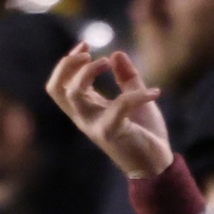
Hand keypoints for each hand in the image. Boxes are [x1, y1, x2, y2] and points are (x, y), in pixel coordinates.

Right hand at [46, 43, 172, 179]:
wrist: (157, 167)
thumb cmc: (145, 135)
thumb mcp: (136, 100)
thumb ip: (127, 78)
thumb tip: (117, 53)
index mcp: (87, 110)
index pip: (60, 85)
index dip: (66, 63)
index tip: (85, 46)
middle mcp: (85, 118)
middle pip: (57, 89)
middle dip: (67, 65)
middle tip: (90, 53)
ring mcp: (95, 126)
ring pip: (74, 94)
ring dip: (88, 72)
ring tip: (108, 62)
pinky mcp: (112, 133)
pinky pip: (118, 105)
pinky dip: (137, 95)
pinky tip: (155, 92)